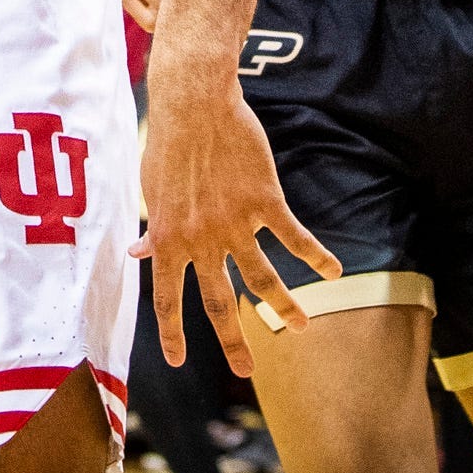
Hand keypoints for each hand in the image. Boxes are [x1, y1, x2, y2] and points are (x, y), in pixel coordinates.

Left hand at [135, 77, 340, 376]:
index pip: (167, 296)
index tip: (179, 361)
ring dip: (283, 306)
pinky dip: (316, 256)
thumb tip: (138, 254)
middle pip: (219, 300)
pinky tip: (333, 271)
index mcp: (169, 237)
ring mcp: (235, 221)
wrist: (194, 102)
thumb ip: (154, 228)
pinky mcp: (264, 200)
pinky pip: (294, 238)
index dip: (172, 331)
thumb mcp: (153, 190)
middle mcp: (201, 238)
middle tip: (246, 371)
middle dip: (233, 340)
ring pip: (263, 278)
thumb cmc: (169, 144)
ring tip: (301, 325)